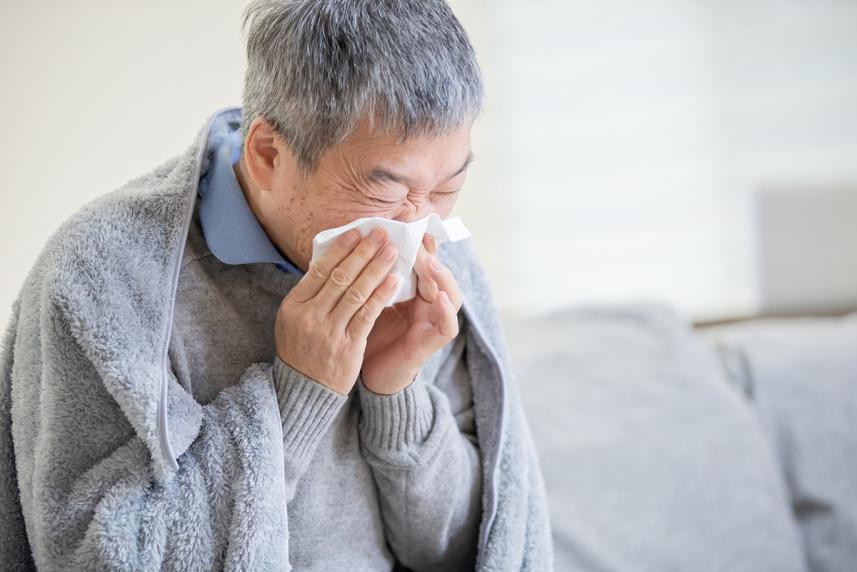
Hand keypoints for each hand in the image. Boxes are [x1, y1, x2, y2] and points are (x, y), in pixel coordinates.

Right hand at [274, 227, 398, 394]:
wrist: (304, 388)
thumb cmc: (301, 347)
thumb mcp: (292, 318)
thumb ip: (310, 292)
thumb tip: (330, 259)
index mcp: (294, 304)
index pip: (320, 269)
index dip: (341, 248)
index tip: (357, 232)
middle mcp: (310, 315)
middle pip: (340, 277)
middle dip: (363, 252)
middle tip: (381, 234)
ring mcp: (329, 331)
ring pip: (356, 292)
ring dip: (376, 268)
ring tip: (392, 252)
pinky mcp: (348, 345)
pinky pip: (367, 315)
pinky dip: (381, 295)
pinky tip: (393, 280)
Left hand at [361, 234, 462, 394]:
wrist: (368, 374)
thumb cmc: (367, 334)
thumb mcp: (368, 300)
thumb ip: (371, 276)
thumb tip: (356, 242)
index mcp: (413, 292)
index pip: (422, 262)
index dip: (420, 244)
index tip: (409, 224)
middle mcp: (428, 304)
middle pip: (438, 274)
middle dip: (429, 255)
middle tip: (417, 237)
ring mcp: (433, 323)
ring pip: (450, 295)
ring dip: (442, 277)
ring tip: (430, 263)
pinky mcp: (431, 343)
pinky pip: (447, 326)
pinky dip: (446, 311)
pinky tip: (438, 297)